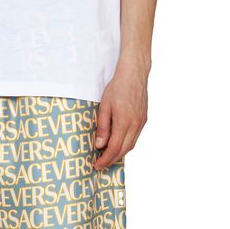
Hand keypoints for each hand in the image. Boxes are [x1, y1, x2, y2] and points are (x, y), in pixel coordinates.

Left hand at [94, 55, 148, 169]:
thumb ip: (103, 127)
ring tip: (108, 157)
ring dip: (120, 153)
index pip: (114, 149)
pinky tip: (119, 143)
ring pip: (131, 145)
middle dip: (112, 160)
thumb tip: (99, 145)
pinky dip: (126, 144)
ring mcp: (141, 123)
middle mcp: (135, 126)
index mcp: (124, 123)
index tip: (96, 165)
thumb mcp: (104, 106)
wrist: (134, 75)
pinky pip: (135, 137)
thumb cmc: (117, 88)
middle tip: (101, 164)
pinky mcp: (144, 120)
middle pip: (124, 150)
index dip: (105, 159)